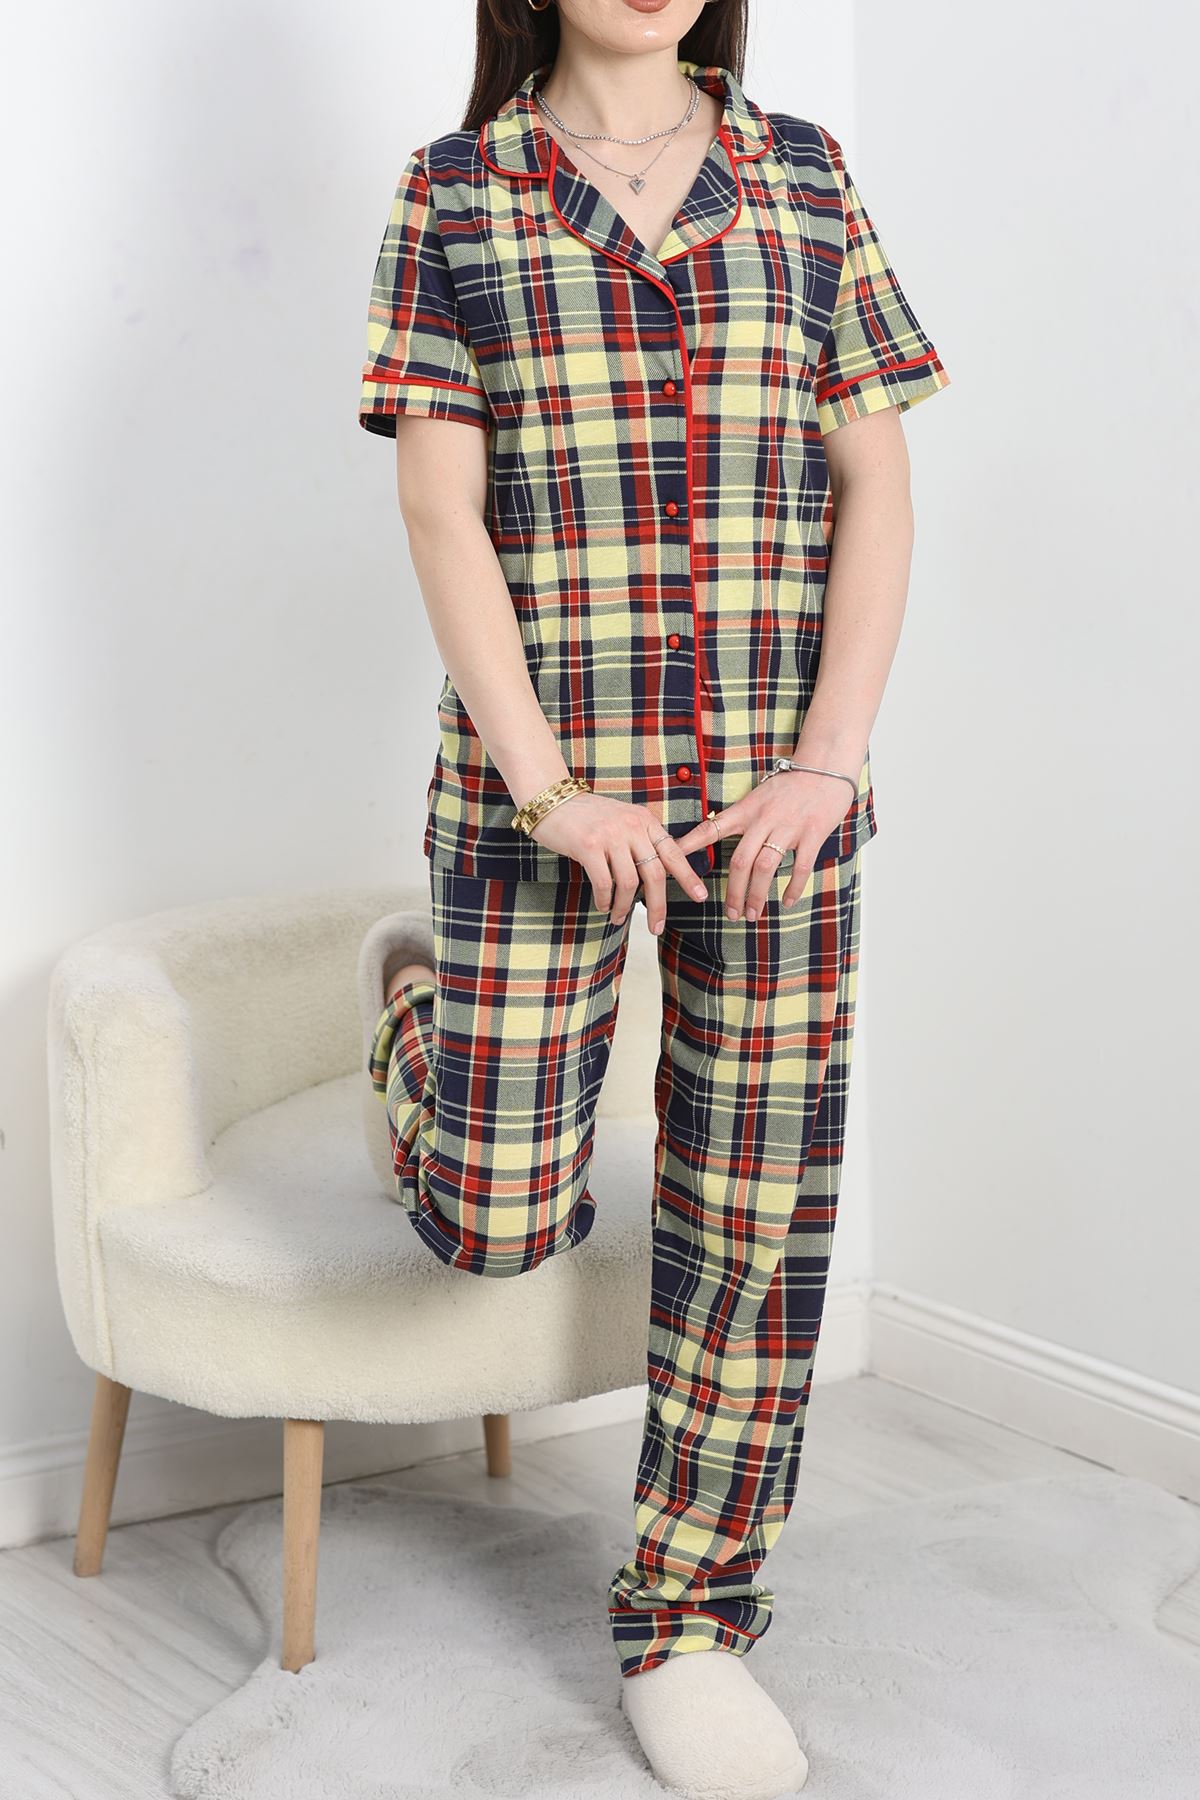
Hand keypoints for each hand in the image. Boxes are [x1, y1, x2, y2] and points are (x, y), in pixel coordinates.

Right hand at [528, 792, 707, 931]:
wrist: (551, 800)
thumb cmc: (587, 817)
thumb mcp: (622, 820)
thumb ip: (640, 841)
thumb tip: (655, 875)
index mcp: (645, 820)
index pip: (674, 852)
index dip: (688, 876)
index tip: (700, 896)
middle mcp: (632, 826)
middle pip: (655, 874)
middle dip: (658, 905)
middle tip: (656, 927)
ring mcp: (611, 835)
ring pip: (629, 883)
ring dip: (625, 907)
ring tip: (619, 918)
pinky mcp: (588, 846)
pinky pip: (605, 883)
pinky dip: (606, 900)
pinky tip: (604, 906)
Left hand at [674, 771, 852, 920]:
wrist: (825, 764)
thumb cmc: (791, 782)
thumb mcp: (759, 794)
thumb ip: (743, 816)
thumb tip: (720, 832)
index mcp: (746, 809)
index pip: (711, 829)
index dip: (689, 846)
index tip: (671, 864)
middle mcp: (764, 819)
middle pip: (741, 860)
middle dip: (734, 891)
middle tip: (731, 913)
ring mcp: (789, 826)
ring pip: (766, 867)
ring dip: (757, 895)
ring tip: (753, 914)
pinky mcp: (813, 833)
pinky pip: (800, 866)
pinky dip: (793, 887)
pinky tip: (786, 902)